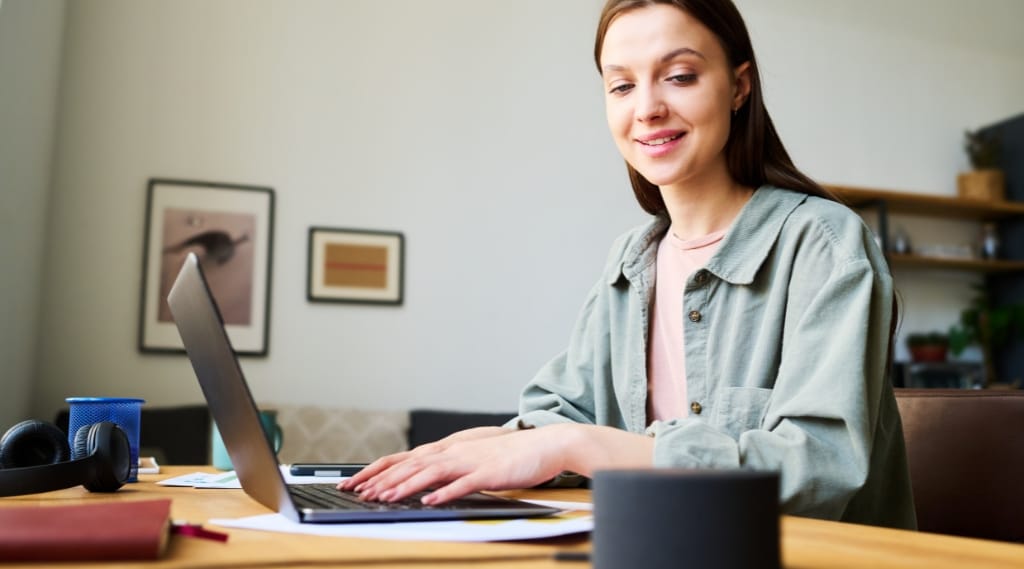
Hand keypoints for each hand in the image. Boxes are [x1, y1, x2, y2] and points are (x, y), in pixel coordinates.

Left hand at [339, 425, 575, 504]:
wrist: (546, 445)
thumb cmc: (512, 456)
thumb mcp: (475, 461)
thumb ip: (452, 470)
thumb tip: (428, 484)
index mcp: (450, 449)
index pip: (406, 458)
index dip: (379, 470)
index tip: (356, 483)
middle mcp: (455, 452)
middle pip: (411, 464)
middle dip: (382, 479)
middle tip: (358, 492)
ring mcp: (471, 461)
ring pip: (431, 472)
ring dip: (405, 485)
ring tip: (384, 498)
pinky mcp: (489, 473)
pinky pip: (463, 484)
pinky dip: (444, 492)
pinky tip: (429, 502)